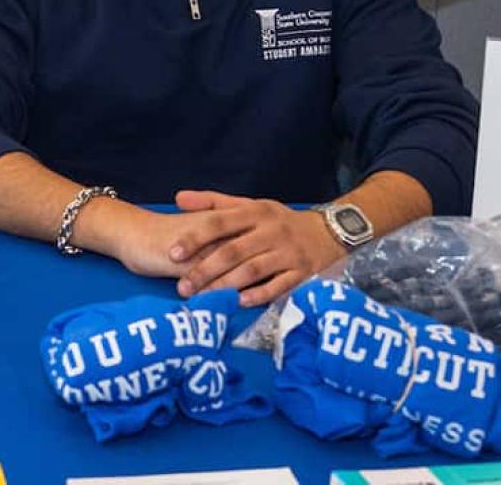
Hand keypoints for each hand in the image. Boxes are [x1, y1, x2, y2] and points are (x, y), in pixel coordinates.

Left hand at [165, 191, 345, 307]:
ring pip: (252, 270)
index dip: (195, 238)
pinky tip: (238, 302)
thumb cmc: (279, 221)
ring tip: (203, 298)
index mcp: (255, 213)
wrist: (328, 232)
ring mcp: (288, 253)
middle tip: (182, 287)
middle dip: (205, 270)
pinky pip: (278, 286)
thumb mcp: (251, 205)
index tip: (172, 253)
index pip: (219, 223)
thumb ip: (214, 202)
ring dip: (226, 285)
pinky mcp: (302, 273)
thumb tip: (178, 197)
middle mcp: (270, 231)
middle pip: (233, 251)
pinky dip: (259, 295)